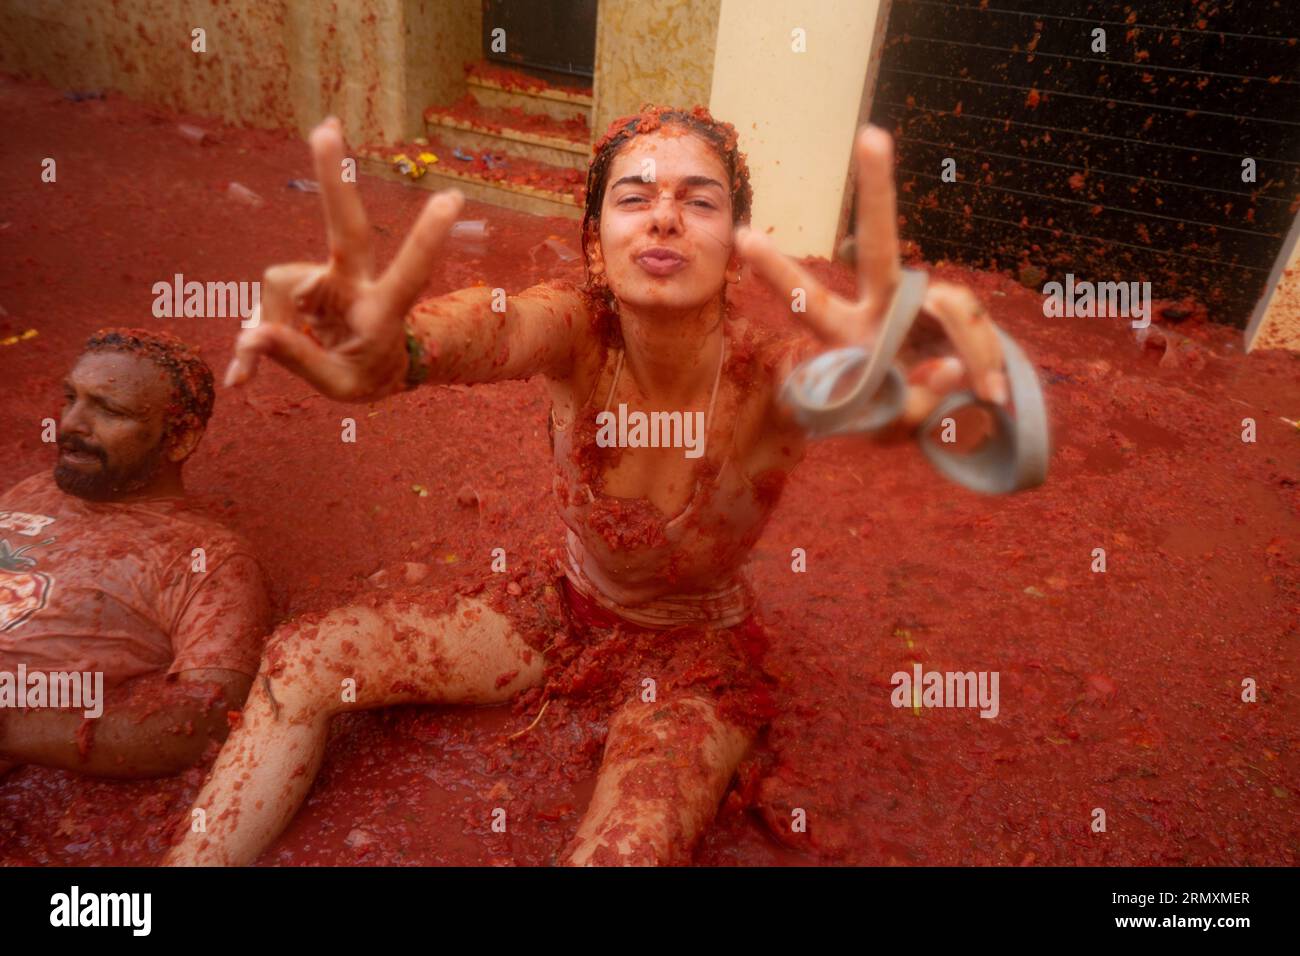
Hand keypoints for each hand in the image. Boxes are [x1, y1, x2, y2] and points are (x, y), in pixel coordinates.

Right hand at [224, 117, 464, 400]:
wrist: (369, 368)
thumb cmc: (365, 375)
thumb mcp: (338, 384)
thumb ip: (297, 358)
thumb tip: (250, 336)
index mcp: (383, 311)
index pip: (410, 273)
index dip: (427, 238)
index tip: (452, 199)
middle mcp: (356, 283)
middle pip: (347, 229)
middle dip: (335, 180)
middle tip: (326, 127)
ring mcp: (328, 278)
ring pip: (280, 288)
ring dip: (272, 327)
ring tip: (270, 372)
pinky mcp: (302, 281)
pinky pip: (266, 303)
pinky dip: (258, 338)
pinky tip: (243, 378)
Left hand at [733, 125, 1007, 405]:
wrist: (947, 415)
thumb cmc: (903, 415)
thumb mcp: (896, 425)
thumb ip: (915, 402)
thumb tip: (950, 366)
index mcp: (845, 336)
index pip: (809, 300)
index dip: (779, 272)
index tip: (744, 234)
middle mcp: (880, 307)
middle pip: (879, 244)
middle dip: (877, 191)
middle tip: (871, 134)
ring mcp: (922, 304)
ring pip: (951, 305)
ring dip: (972, 350)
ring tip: (984, 394)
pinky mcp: (958, 311)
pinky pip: (974, 325)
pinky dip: (986, 361)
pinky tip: (992, 395)